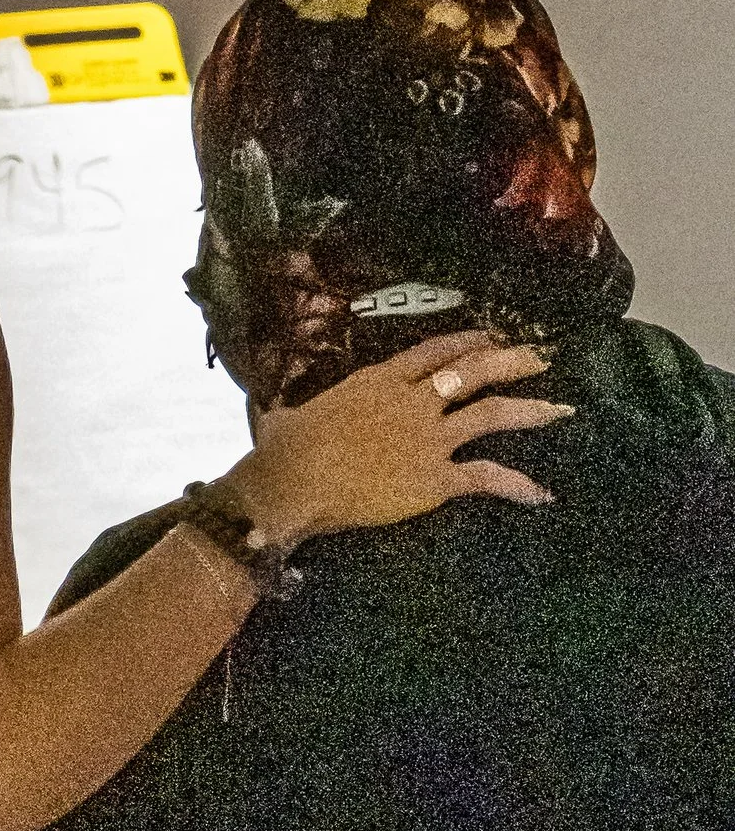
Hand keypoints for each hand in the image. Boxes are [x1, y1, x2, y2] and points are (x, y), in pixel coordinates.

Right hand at [228, 333, 571, 549]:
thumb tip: (271, 411)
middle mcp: (412, 400)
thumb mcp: (285, 415)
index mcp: (379, 380)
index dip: (466, 341)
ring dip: (529, 410)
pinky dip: (517, 485)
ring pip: (491, 414)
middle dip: (510, 361)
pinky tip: (541, 493)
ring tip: (559, 410)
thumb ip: (290, 410)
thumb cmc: (281, 452)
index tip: (487, 336)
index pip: (433, 351)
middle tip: (539, 357)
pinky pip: (485, 477)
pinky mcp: (434, 479)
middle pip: (473, 370)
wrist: (289, 482)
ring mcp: (427, 437)